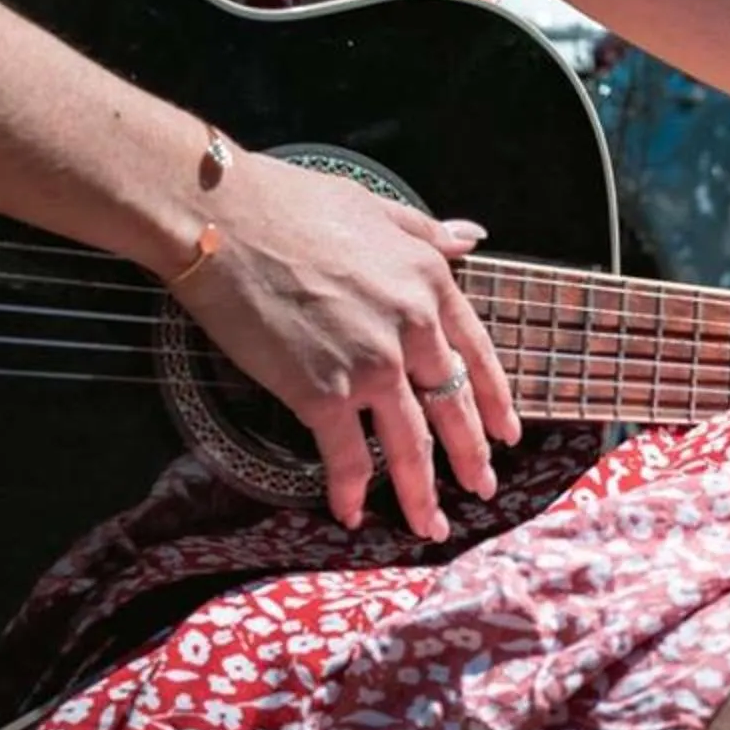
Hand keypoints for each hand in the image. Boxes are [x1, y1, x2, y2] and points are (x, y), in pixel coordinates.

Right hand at [166, 151, 520, 539]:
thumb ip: (427, 233)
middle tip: (483, 489)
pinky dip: (351, 491)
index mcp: (430, 283)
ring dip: (421, 493)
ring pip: (411, 445)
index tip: (508, 433)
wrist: (220, 218)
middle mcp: (411, 328)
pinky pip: (347, 456)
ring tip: (430, 526)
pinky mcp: (321, 392)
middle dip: (472, 456)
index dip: (495, 400)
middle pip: (453, 406)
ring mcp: (370, 364)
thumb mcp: (376, 206)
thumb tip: (470, 237)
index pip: (478, 355)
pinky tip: (351, 515)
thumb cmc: (288, 204)